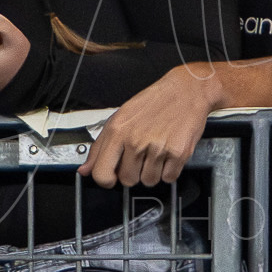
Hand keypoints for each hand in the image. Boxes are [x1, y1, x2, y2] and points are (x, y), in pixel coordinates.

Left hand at [80, 67, 214, 188]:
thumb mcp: (120, 117)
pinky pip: (168, 178)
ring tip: (155, 152)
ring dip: (152, 171)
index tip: (112, 176)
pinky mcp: (178, 153)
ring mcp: (157, 148)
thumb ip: (100, 146)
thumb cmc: (153, 102)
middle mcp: (136, 140)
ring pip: (149, 181)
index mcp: (117, 131)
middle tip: (140, 156)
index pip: (101, 173)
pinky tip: (168, 153)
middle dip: (133, 172)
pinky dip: (169, 170)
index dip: (106, 179)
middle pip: (127, 180)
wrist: (186, 90)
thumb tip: (85, 170)